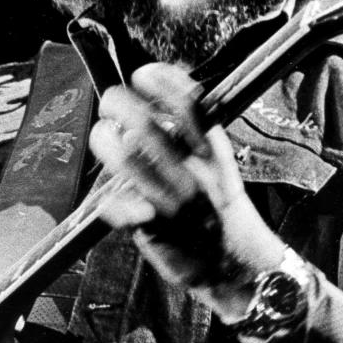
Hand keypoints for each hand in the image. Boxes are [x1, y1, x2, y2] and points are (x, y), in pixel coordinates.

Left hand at [89, 63, 285, 320]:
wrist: (238, 267)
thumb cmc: (220, 215)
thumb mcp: (218, 170)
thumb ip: (194, 142)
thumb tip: (156, 113)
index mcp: (212, 152)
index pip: (187, 102)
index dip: (161, 81)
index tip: (143, 74)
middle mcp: (192, 172)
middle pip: (145, 124)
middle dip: (118, 104)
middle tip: (110, 102)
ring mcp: (172, 200)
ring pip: (127, 159)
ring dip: (105, 141)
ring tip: (103, 135)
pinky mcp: (153, 229)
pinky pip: (118, 208)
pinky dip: (110, 202)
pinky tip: (109, 199)